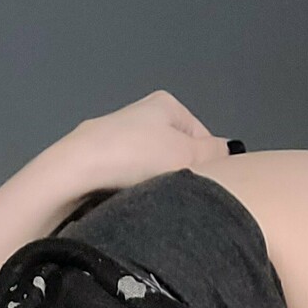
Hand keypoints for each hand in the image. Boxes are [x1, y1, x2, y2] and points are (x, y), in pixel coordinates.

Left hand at [52, 90, 237, 195]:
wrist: (78, 170)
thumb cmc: (138, 156)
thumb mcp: (187, 154)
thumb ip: (214, 154)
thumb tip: (230, 151)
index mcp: (167, 104)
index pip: (203, 138)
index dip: (206, 165)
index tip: (201, 187)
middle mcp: (141, 113)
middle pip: (176, 153)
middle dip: (179, 175)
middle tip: (177, 198)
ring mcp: (117, 136)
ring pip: (151, 167)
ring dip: (155, 185)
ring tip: (152, 203)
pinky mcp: (97, 159)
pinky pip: (128, 177)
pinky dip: (132, 190)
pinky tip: (129, 203)